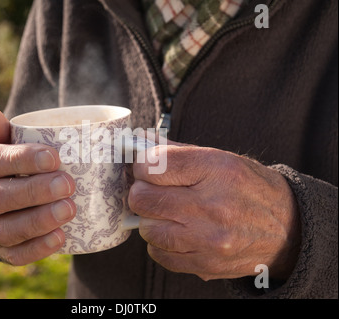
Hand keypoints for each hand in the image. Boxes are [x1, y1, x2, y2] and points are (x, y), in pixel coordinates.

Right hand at [0, 107, 75, 264]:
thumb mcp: (0, 143)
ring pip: (4, 231)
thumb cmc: (6, 163)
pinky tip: (61, 237)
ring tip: (69, 209)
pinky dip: (37, 248)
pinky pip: (14, 255)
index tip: (53, 157)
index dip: (20, 160)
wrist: (2, 195)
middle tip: (67, 184)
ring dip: (38, 221)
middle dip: (33, 192)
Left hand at [129, 144, 300, 280]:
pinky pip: (159, 254)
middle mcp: (213, 206)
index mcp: (217, 170)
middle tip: (153, 190)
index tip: (146, 167)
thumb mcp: (221, 158)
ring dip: (151, 219)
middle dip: (141, 191)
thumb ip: (177, 151)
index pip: (154, 165)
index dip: (142, 165)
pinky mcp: (205, 264)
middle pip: (143, 199)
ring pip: (147, 229)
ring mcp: (209, 239)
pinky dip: (160, 243)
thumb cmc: (250, 188)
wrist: (288, 228)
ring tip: (168, 213)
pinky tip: (176, 232)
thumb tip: (141, 142)